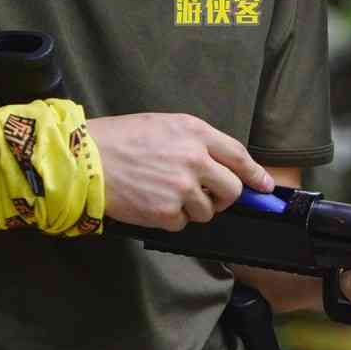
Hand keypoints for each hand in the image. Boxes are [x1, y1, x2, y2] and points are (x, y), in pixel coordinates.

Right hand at [87, 113, 272, 230]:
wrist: (85, 160)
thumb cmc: (120, 139)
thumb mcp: (164, 125)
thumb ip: (195, 142)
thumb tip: (220, 165)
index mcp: (195, 132)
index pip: (238, 155)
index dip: (255, 173)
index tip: (265, 185)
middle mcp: (195, 159)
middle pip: (232, 189)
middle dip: (224, 197)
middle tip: (208, 197)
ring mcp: (182, 187)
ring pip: (207, 211)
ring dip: (192, 208)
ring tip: (164, 194)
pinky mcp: (167, 212)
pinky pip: (183, 224)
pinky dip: (170, 219)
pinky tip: (151, 203)